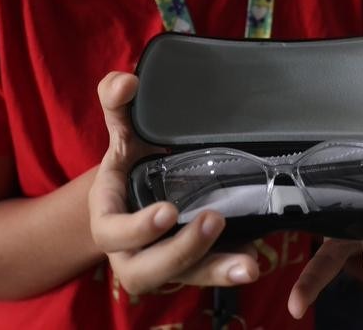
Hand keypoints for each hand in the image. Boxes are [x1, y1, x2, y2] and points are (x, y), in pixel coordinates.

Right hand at [88, 72, 260, 295]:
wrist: (137, 191)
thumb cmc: (130, 160)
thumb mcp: (122, 134)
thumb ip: (118, 105)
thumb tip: (126, 82)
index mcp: (108, 218)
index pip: (113, 232)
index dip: (138, 228)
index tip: (168, 211)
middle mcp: (129, 251)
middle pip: (146, 270)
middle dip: (182, 251)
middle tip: (214, 219)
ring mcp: (161, 264)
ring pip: (182, 279)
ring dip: (215, 271)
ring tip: (249, 263)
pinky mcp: (189, 267)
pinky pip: (207, 276)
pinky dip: (230, 269)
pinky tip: (254, 260)